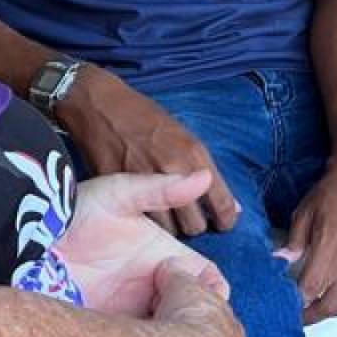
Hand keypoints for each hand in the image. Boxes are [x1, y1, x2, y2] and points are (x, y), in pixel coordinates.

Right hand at [56, 66, 240, 235]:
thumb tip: (234, 206)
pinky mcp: (120, 191)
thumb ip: (207, 171)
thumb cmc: (146, 118)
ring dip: (171, 228)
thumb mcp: (185, 136)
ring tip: (168, 218)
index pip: (222, 204)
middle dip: (196, 225)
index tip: (223, 223)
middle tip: (190, 218)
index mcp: (194, 155)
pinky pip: (142, 223)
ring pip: (169, 231)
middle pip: (195, 225)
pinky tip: (147, 215)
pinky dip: (147, 223)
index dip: (226, 219)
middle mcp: (173, 170)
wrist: (102, 106)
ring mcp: (146, 183)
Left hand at [59, 169, 231, 319]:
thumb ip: (162, 190)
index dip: (215, 293)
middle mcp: (154, 289)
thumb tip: (206, 176)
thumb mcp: (120, 195)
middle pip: (193, 315)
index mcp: (166, 259)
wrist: (28, 242)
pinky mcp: (108, 333)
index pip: (207, 281)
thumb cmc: (75, 212)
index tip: (205, 299)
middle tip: (183, 325)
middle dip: (198, 325)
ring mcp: (132, 313)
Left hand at [279, 158, 336, 322]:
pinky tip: (334, 300)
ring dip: (330, 313)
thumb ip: (293, 242)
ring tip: (314, 311)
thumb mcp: (304, 213)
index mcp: (330, 244)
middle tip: (297, 316)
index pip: (311, 287)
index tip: (285, 304)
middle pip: (330, 303)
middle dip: (310, 315)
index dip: (296, 301)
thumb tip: (280, 262)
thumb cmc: (332, 192)